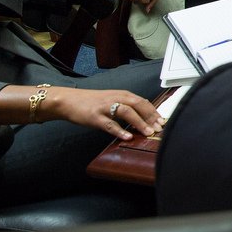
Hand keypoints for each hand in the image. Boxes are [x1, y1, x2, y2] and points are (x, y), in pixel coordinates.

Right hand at [44, 87, 162, 140]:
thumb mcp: (111, 99)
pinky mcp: (95, 117)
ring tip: (148, 132)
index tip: (163, 121)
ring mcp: (105, 107)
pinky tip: (127, 137)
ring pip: (127, 112)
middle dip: (151, 117)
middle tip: (160, 128)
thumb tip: (144, 118)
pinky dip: (120, 131)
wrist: (68, 100)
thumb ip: (126, 106)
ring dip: (139, 123)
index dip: (154, 112)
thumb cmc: (91, 102)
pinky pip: (109, 124)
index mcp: (122, 94)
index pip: (143, 101)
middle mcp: (115, 98)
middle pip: (138, 105)